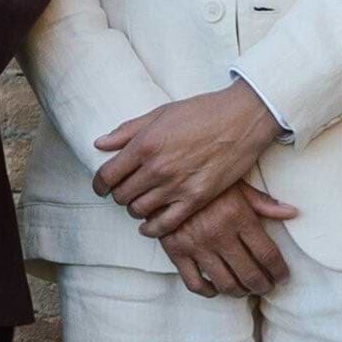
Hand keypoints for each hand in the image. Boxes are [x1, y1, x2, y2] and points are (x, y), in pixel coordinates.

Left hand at [93, 82, 283, 238]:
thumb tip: (100, 144)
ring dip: (135, 208)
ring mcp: (176, 186)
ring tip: (140, 202)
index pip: (108, 175)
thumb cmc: (202, 112)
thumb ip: (127, 131)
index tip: (102, 187)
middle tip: (124, 191)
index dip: (100, 184)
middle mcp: (157, 168)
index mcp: (145, 144)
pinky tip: (149, 225)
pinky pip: (165, 224)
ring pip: (139, 210)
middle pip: (122, 195)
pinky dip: (152, 228)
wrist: (242, 119)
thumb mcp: (160, 113)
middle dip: (119, 194)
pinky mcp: (196, 199)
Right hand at [160, 178, 292, 301]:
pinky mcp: (176, 251)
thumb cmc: (206, 180)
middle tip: (267, 287)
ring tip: (245, 289)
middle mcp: (219, 234)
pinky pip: (195, 283)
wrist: (165, 175)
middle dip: (263, 286)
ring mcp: (197, 245)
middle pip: (250, 274)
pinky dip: (208, 291)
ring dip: (240, 291)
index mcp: (238, 216)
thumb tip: (293, 212)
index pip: (268, 255)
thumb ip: (264, 202)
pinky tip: (216, 288)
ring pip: (225, 284)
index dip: (279, 271)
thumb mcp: (237, 185)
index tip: (282, 277)